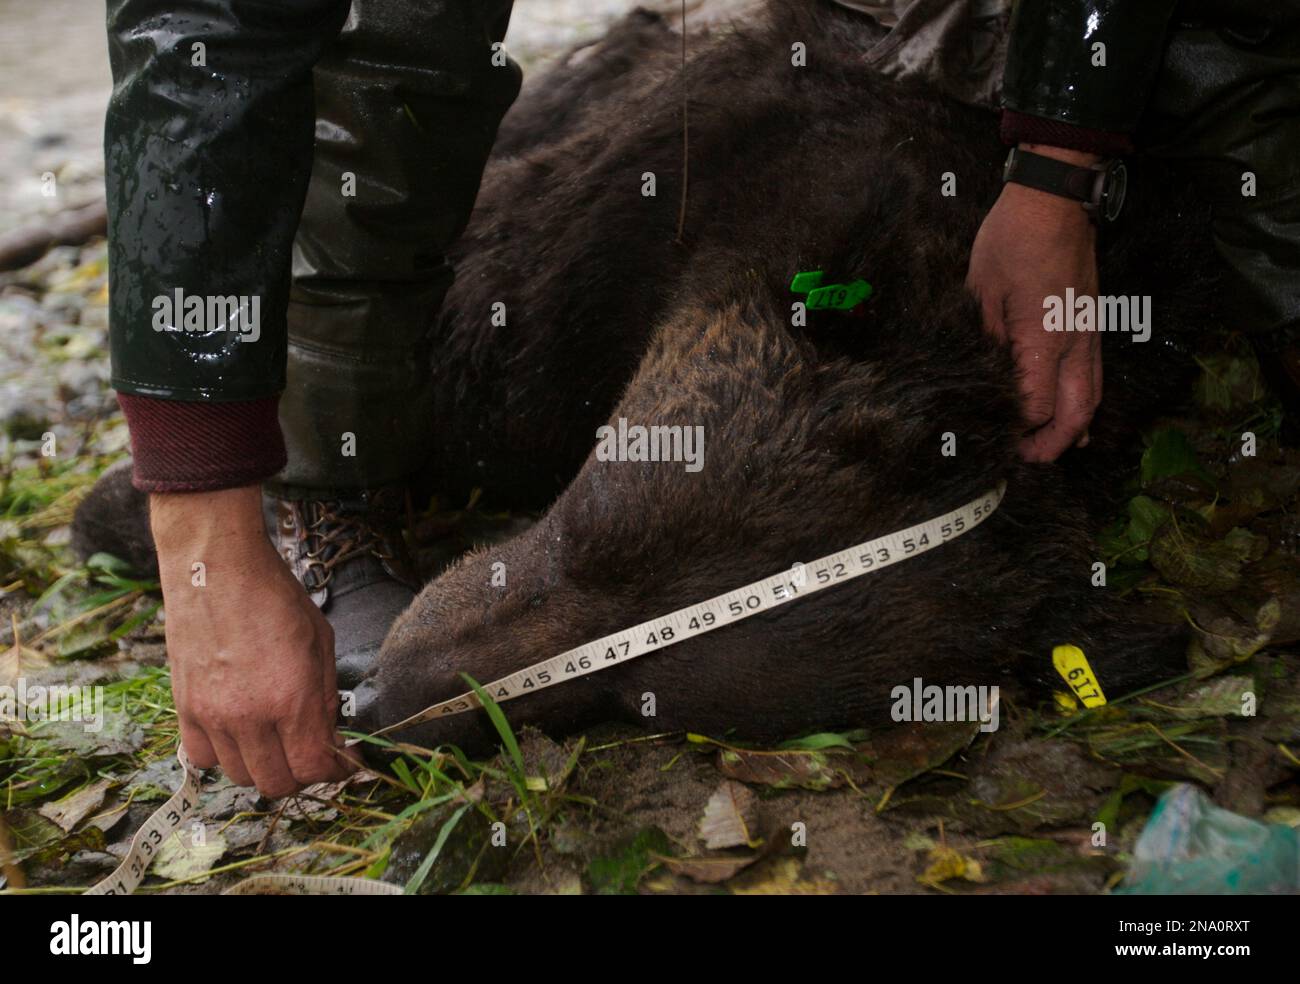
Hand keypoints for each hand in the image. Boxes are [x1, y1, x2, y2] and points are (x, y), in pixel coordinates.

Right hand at [151, 485, 356, 796]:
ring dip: (264, 767)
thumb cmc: (274, 596)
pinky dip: (224, 755)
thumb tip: (330, 736)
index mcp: (291, 698)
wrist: (216, 568)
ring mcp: (212, 716)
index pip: (313, 768)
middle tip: (311, 754)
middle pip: (277, 783)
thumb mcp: (321, 641)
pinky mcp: (185, 708)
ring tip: (276, 741)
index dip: (335, 771)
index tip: (343, 761)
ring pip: (240, 776)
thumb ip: (326, 696)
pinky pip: (203, 758)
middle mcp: (250, 716)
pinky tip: (238, 733)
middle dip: (302, 775)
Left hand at [967, 143, 1101, 461]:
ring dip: (1072, 428)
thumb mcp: (980, 291)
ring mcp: (1089, 333)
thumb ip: (985, 341)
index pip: (1039, 408)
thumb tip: (981, 380)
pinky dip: (1082, 401)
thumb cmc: (1012, 239)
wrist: (1055, 197)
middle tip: (1025, 460)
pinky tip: (1063, 409)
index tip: (995, 443)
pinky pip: (1093, 375)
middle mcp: (1075, 343)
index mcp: (1044, 339)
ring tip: (1046, 445)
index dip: (1018, 432)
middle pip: (1077, 415)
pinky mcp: (1092, 323)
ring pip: (1094, 398)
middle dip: (1053, 445)